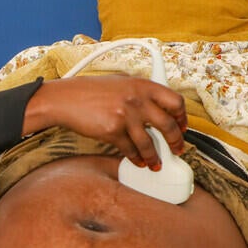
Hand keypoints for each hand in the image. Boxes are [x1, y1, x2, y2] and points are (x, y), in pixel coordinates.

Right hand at [23, 76, 187, 168]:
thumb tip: (158, 108)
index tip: (182, 126)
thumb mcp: (120, 83)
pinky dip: (136, 158)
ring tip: (156, 164)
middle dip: (176, 141)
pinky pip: (130, 150)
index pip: (175, 101)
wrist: (65, 99)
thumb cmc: (90, 91)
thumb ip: (140, 93)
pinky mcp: (112, 131)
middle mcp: (137, 99)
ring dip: (155, 157)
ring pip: (149, 143)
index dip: (182, 117)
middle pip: (168, 125)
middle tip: (177, 149)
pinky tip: (138, 161)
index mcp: (142, 85)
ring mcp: (125, 116)